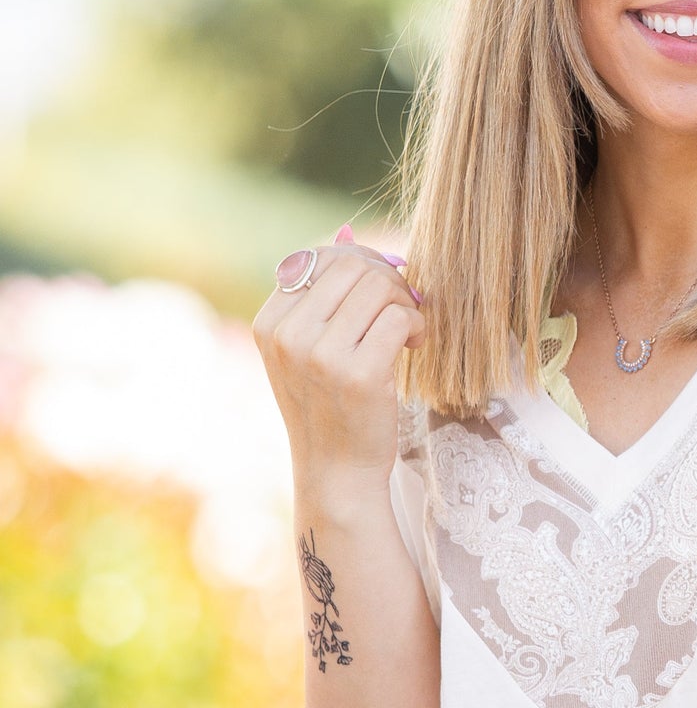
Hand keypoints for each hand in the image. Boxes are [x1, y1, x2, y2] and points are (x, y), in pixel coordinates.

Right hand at [253, 226, 424, 492]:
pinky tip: (413, 348)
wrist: (337, 471)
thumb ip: (321, 300)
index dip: (359, 265)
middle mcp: (288, 335)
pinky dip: (417, 326)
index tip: (379, 291)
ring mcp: (321, 355)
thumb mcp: (307, 351)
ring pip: (378, 287)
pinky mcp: (359, 375)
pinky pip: (399, 318)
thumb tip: (352, 235)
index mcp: (269, 323)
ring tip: (407, 333)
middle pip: (351, 267)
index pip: (318, 259)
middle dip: (387, 281)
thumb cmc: (330, 406)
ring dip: (405, 304)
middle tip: (401, 310)